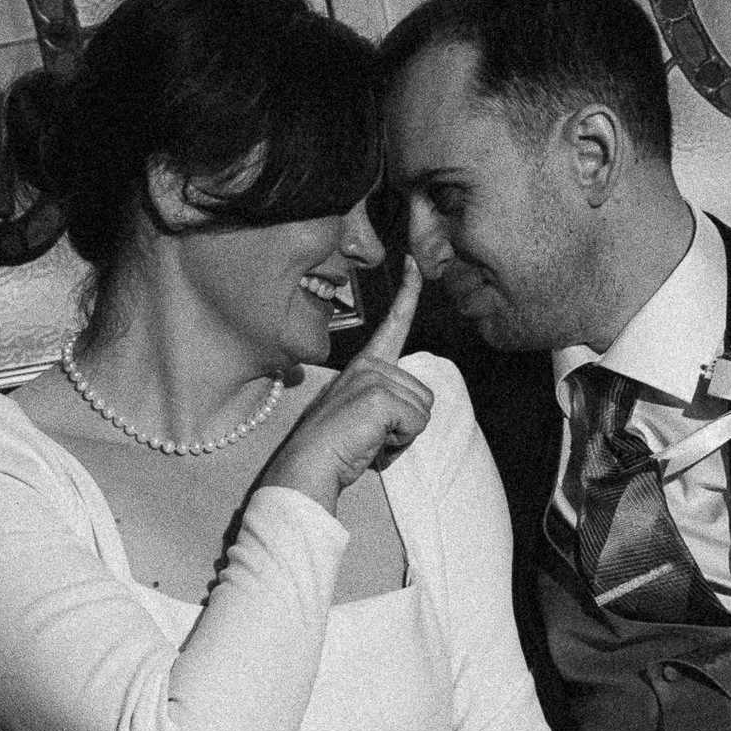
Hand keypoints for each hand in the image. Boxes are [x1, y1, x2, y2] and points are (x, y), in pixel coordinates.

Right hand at [260, 260, 431, 510]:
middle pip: (423, 393)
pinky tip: (372, 444)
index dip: (407, 294)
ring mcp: (372, 377)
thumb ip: (384, 402)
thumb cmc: (334, 448)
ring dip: (404, 435)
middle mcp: (368, 364)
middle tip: (371, 436)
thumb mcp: (361, 415)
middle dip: (406, 424)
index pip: (393, 323)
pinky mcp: (378, 395)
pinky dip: (401, 442)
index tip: (414, 263)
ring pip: (423, 409)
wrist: (307, 467)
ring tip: (370, 439)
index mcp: (363, 365)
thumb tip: (410, 413)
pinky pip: (417, 423)